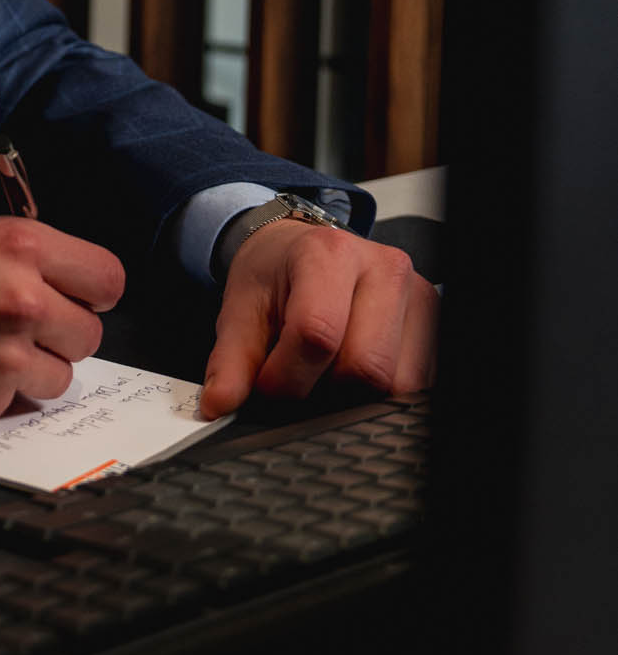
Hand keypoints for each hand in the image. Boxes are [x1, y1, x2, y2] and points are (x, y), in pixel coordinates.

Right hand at [0, 217, 124, 429]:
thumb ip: (13, 255)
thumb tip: (52, 278)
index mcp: (19, 247)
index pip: (107, 279)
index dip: (89, 291)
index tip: (72, 297)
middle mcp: (22, 301)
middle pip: (89, 333)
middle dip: (58, 333)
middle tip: (18, 327)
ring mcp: (6, 358)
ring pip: (60, 376)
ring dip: (31, 369)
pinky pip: (16, 404)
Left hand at [200, 220, 437, 419]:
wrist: (301, 249)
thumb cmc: (275, 274)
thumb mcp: (241, 310)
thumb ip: (231, 362)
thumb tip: (221, 405)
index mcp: (329, 253)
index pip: (318, 334)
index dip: (287, 377)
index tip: (267, 386)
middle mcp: (384, 268)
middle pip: (366, 367)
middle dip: (325, 390)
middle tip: (300, 378)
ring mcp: (419, 296)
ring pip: (397, 383)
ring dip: (356, 395)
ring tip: (328, 370)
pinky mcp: (435, 325)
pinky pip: (417, 384)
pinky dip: (381, 393)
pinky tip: (353, 370)